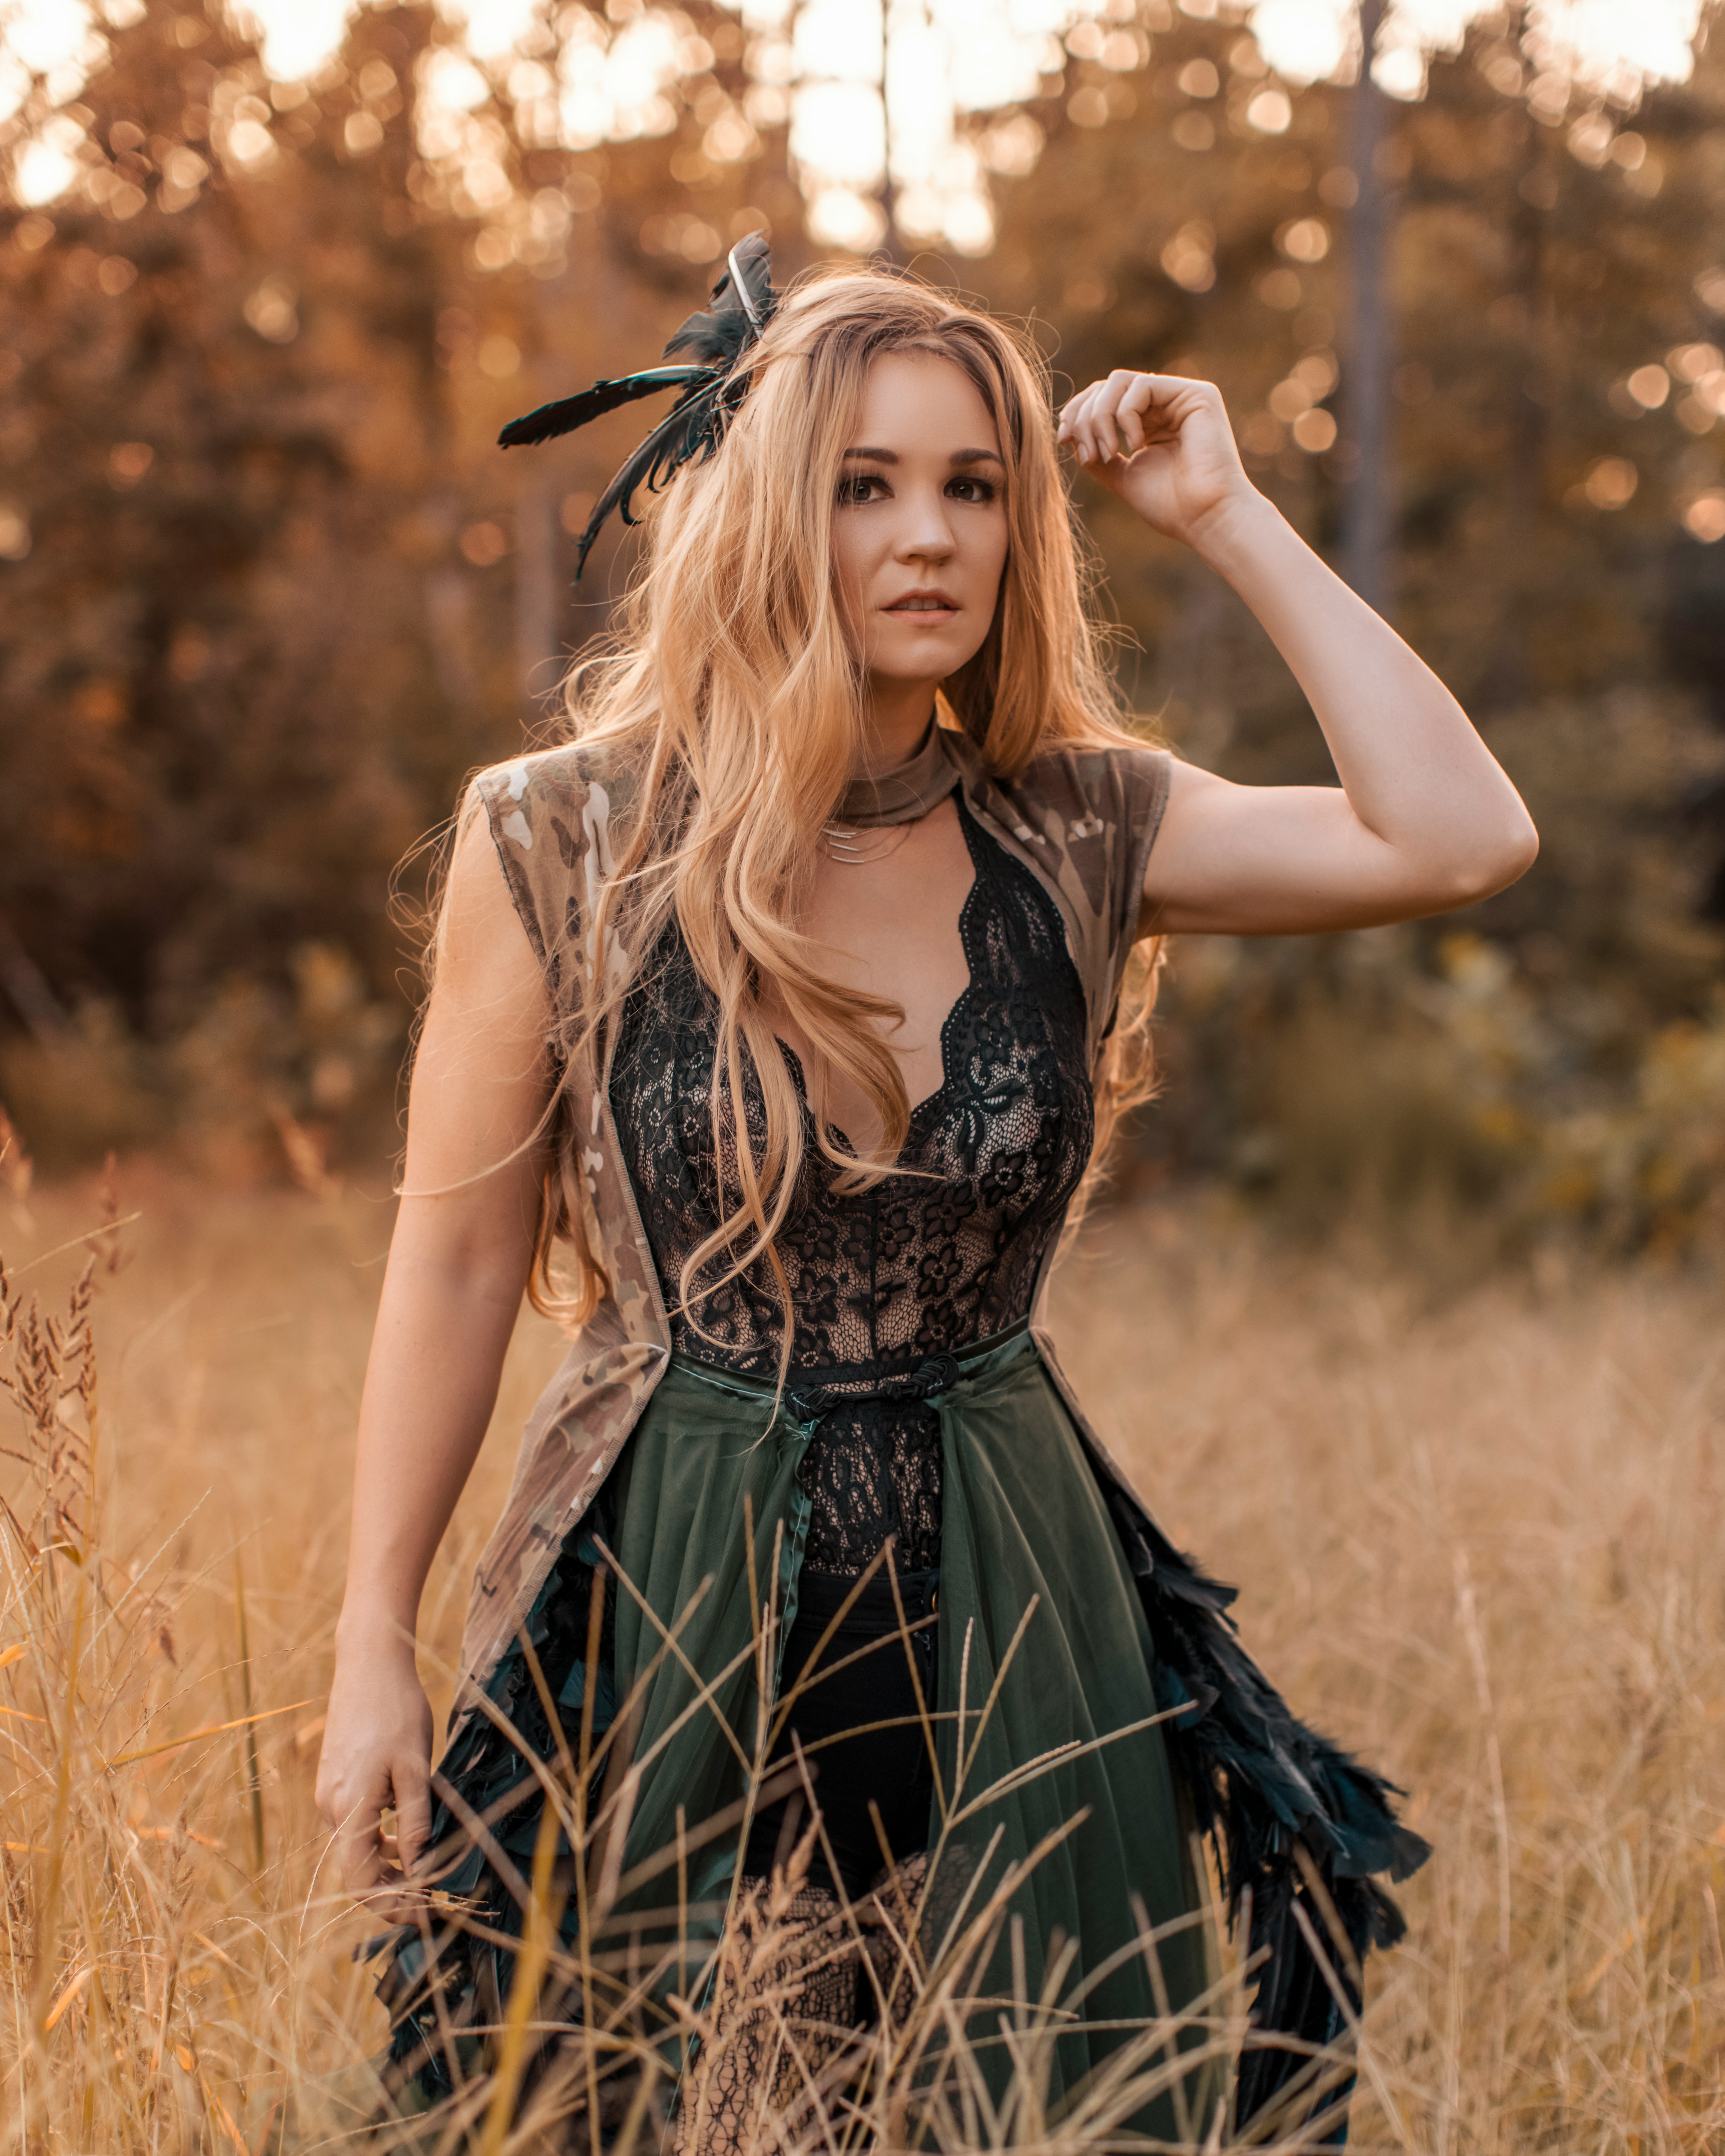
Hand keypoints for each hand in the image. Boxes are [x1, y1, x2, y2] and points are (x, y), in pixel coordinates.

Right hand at [315, 1630, 433, 1921]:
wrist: (368, 1663)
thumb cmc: (396, 1710)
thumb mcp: (415, 1768)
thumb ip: (415, 1821)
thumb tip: (422, 1869)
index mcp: (348, 1810)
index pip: (363, 1882)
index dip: (394, 1906)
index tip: (427, 1916)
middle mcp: (330, 1808)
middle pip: (358, 1870)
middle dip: (394, 1891)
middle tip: (433, 1901)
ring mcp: (329, 1794)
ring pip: (358, 1848)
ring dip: (389, 1865)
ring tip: (428, 1872)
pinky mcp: (336, 1780)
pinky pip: (356, 1825)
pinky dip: (380, 1839)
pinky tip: (408, 1835)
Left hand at [1057, 371, 1258, 549]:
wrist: (1205, 518)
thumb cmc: (1170, 506)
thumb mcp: (1121, 476)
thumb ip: (1097, 454)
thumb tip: (1070, 434)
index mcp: (1149, 423)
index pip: (1103, 400)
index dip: (1077, 413)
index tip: (1063, 440)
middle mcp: (1165, 405)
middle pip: (1106, 386)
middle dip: (1084, 416)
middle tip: (1088, 453)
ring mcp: (1180, 396)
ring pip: (1118, 381)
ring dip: (1100, 416)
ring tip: (1108, 453)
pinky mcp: (1196, 394)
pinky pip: (1141, 386)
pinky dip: (1125, 415)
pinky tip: (1135, 445)